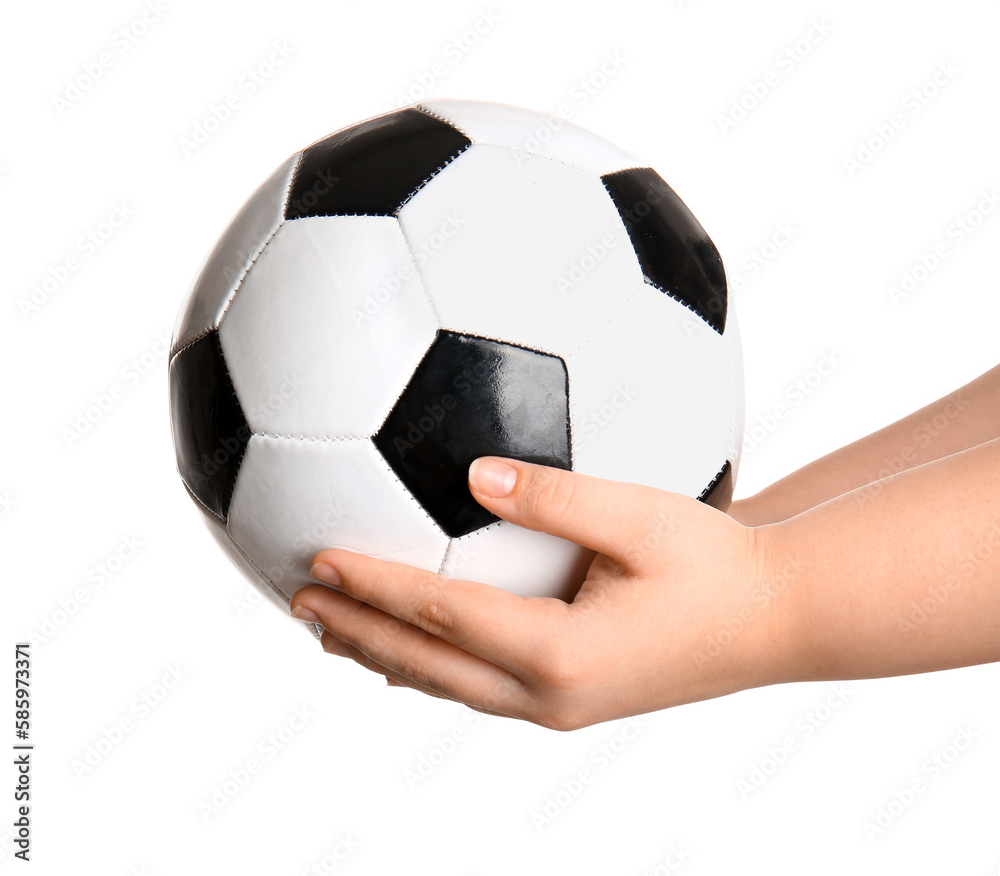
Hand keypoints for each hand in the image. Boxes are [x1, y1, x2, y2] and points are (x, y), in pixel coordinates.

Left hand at [289, 457, 796, 729]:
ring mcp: (561, 707)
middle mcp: (550, 694)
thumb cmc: (718, 562)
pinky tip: (412, 659)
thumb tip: (474, 471)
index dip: (374, 587)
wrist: (775, 619)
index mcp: (560, 652)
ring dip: (386, 656)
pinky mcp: (573, 701)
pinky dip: (431, 669)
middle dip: (359, 631)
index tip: (319, 560)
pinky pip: (480, 689)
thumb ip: (556, 495)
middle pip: (427, 664)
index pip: (439, 616)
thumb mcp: (642, 515)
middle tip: (300, 601)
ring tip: (333, 633)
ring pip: (449, 685)